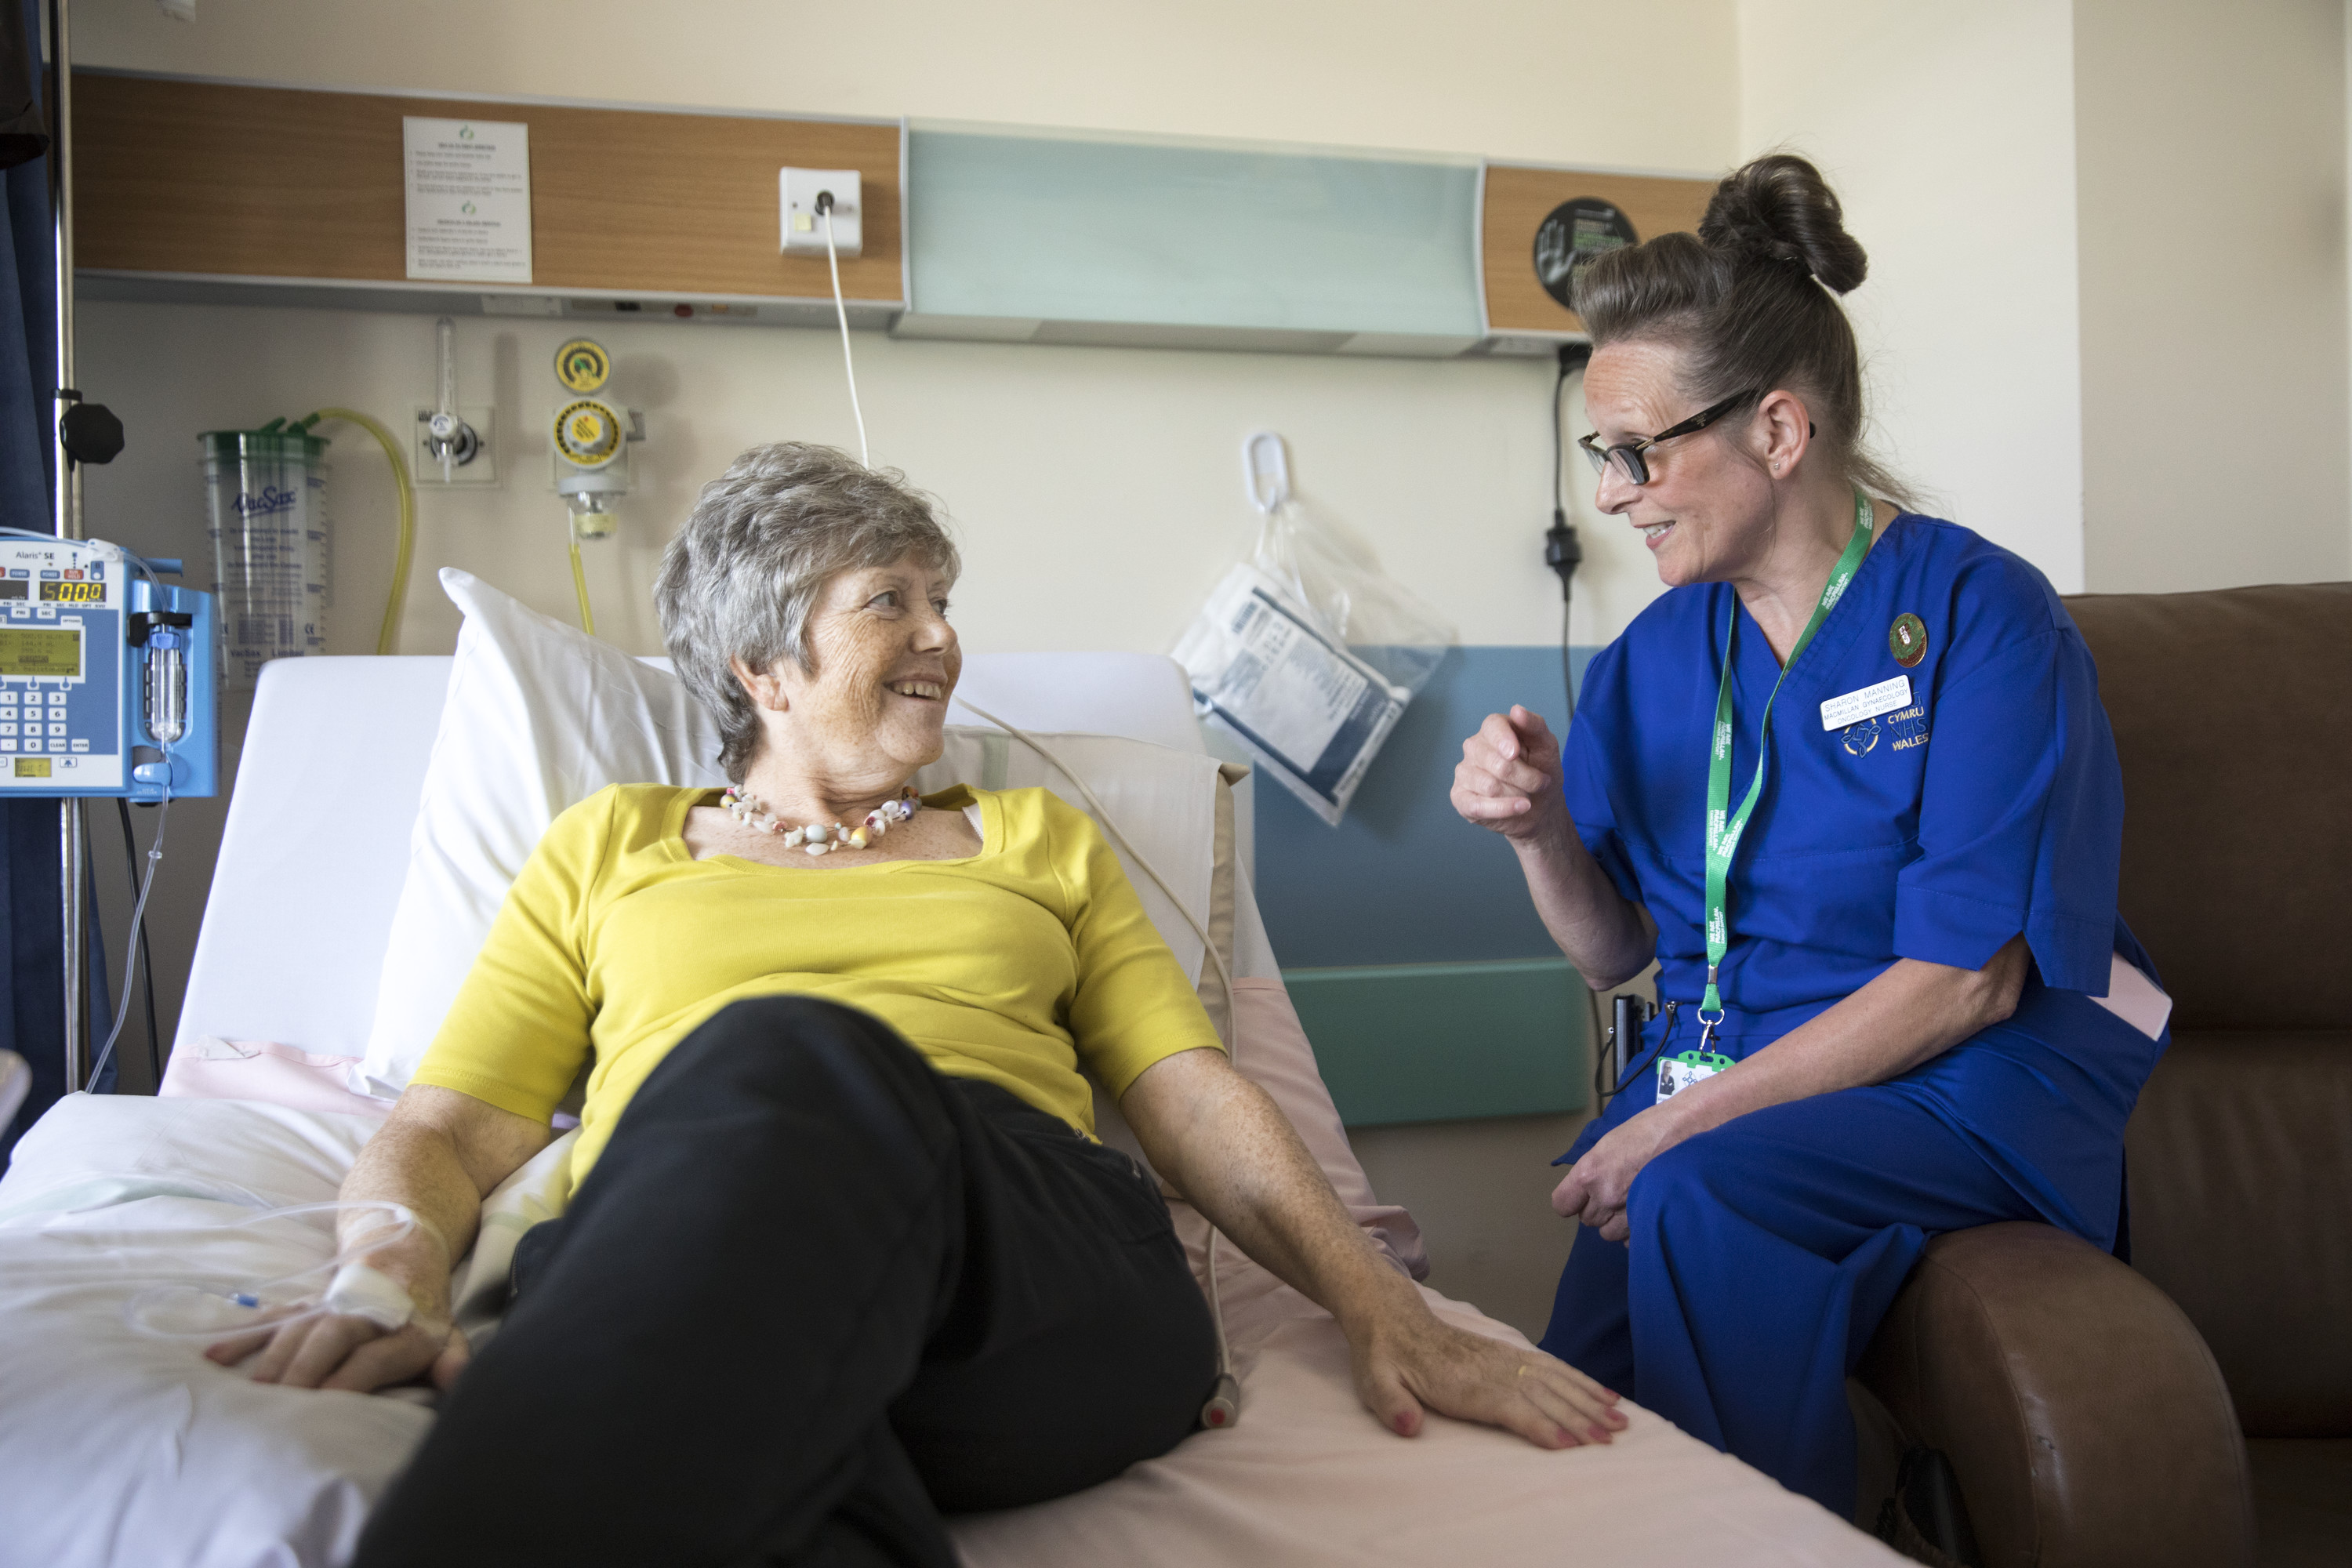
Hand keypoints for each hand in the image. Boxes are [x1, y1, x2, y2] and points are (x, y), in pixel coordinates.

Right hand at [206, 1310, 468, 1393]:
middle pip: (331, 1336)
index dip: (350, 1378)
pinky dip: (243, 1336)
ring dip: (272, 1359)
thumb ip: (454, 1362)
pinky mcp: (306, 1301)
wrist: (405, 1249)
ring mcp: (332, 1303)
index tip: (325, 1403)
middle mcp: (366, 1313)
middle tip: (278, 1403)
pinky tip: (213, 1357)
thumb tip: (457, 1382)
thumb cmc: (425, 1314)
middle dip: (304, 1368)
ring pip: (298, 1328)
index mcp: (405, 1329)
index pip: (374, 1356)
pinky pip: (272, 1317)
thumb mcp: (451, 1337)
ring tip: (250, 1395)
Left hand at [1350, 1299, 1626, 1448]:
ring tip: (1621, 1420)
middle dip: (1580, 1417)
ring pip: (1555, 1380)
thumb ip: (1392, 1404)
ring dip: (1589, 1400)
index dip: (1541, 1425)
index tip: (1570, 1445)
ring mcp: (1504, 1360)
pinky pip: (1552, 1367)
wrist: (1391, 1317)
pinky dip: (1581, 1381)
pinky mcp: (1509, 1356)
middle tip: (1612, 1439)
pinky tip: (1603, 1394)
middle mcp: (1492, 1369)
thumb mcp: (1376, 1382)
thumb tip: (1408, 1425)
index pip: (1511, 1406)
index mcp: (1464, 1382)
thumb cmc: (1384, 1357)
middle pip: (1544, 1394)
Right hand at [1453, 706, 1567, 844]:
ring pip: (1489, 786)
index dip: (1503, 739)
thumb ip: (1535, 725)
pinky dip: (1504, 809)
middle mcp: (1474, 747)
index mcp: (1494, 729)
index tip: (1515, 753)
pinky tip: (1520, 807)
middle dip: (1526, 777)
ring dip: (1518, 794)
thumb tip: (1517, 710)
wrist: (1540, 807)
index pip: (1492, 726)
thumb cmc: (1541, 772)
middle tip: (1540, 783)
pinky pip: (1478, 805)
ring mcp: (1464, 772)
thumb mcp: (1547, 746)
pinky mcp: (1460, 798)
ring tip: (1527, 795)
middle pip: (1496, 762)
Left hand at [1552, 1109, 1678, 1242]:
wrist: (1690, 1131)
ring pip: (1609, 1233)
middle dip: (1598, 1209)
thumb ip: (1594, 1170)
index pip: (1562, 1204)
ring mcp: (1629, 1213)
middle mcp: (1606, 1196)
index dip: (1572, 1202)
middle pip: (1587, 1219)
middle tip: (1616, 1193)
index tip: (1580, 1198)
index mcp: (1591, 1173)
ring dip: (1617, 1222)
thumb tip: (1587, 1188)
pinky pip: (1632, 1240)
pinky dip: (1636, 1231)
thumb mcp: (1610, 1144)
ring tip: (1633, 1202)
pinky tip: (1646, 1212)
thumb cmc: (1651, 1129)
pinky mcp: (1652, 1222)